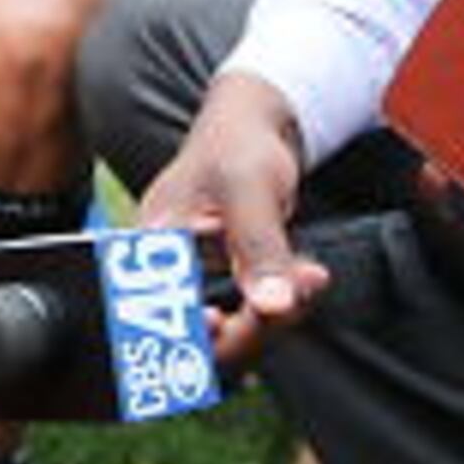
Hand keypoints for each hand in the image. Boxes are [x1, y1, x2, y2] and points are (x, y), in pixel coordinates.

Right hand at [135, 73, 327, 364]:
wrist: (254, 128)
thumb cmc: (239, 145)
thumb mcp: (251, 189)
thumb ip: (259, 247)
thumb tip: (273, 305)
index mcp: (153, 244)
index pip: (163, 311)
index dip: (197, 333)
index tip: (234, 317)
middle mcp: (164, 270)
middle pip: (198, 335)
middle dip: (255, 326)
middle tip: (298, 293)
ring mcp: (194, 279)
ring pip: (229, 331)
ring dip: (276, 315)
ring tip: (311, 277)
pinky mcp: (224, 281)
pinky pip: (248, 314)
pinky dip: (282, 302)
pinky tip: (306, 277)